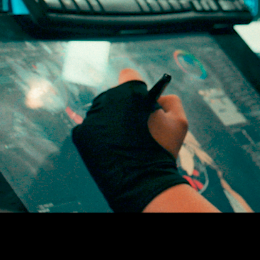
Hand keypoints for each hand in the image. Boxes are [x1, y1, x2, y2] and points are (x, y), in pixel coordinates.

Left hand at [71, 68, 188, 211]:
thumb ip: (171, 100)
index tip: (140, 97)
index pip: (129, 75)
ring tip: (123, 139)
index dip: (137, 85)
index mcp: (130, 92)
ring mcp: (91, 117)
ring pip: (102, 112)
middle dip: (123, 106)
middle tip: (134, 123)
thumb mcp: (179, 121)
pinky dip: (99, 136)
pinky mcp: (80, 134)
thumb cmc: (163, 150)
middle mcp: (107, 99)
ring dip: (110, 120)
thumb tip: (158, 98)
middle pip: (114, 95)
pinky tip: (112, 148)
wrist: (142, 183)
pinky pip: (91, 129)